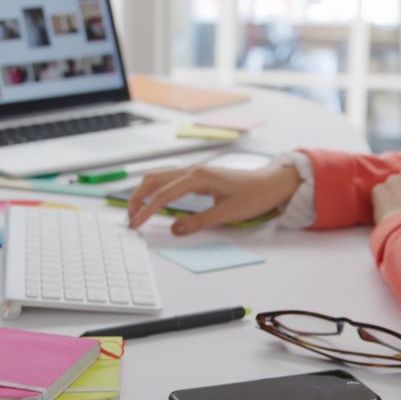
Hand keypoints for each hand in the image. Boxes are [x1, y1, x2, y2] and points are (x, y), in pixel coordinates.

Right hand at [127, 164, 301, 235]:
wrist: (271, 183)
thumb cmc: (254, 196)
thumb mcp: (227, 213)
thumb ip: (199, 222)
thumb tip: (174, 229)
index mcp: (199, 177)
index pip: (164, 194)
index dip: (147, 210)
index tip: (135, 224)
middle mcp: (193, 170)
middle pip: (154, 179)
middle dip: (137, 198)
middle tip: (129, 218)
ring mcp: (195, 171)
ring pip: (159, 177)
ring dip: (145, 193)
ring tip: (137, 211)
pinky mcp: (198, 176)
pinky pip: (169, 179)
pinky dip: (156, 190)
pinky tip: (154, 202)